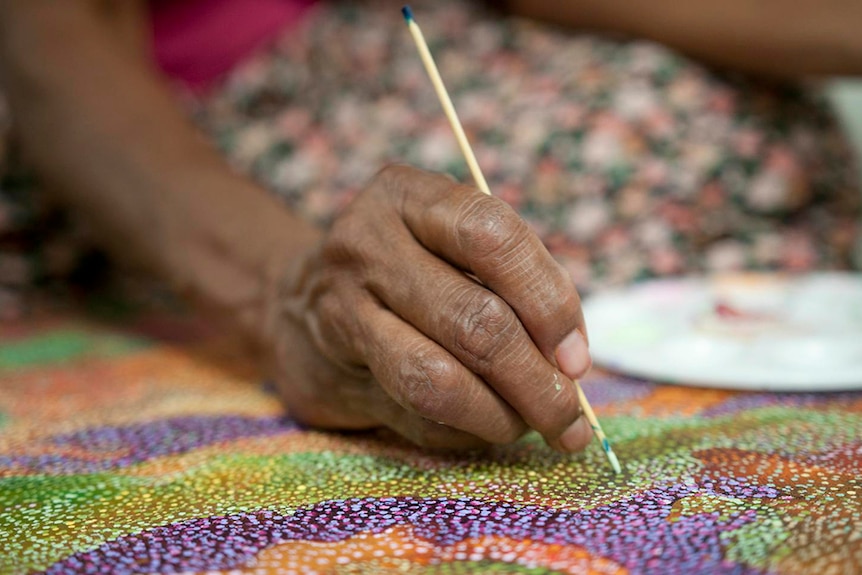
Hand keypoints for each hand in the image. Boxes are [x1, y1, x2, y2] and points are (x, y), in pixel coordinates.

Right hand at [265, 165, 592, 450]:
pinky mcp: (327, 370)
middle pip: (473, 320)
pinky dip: (463, 431)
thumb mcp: (448, 242)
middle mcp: (367, 245)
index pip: (492, 236)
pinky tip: (481, 425)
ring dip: (500, 416)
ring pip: (435, 379)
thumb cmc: (403, 268)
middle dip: (536, 380)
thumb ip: (507, 282)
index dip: (547, 301)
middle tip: (569, 418)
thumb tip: (569, 361)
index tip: (576, 356)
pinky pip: (411, 414)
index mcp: (409, 197)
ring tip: (531, 426)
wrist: (294, 298)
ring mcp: (341, 309)